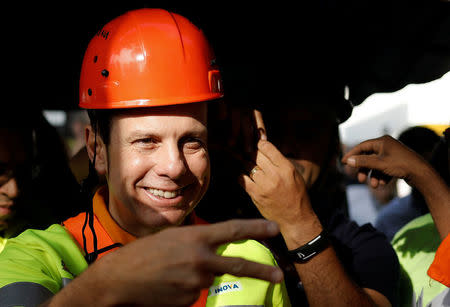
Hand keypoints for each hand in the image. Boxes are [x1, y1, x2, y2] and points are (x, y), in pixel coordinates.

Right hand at [69, 219, 282, 306]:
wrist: (120, 279)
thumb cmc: (144, 252)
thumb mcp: (173, 237)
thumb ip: (197, 241)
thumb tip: (213, 247)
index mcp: (196, 238)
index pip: (233, 230)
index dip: (256, 228)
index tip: (274, 229)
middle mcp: (200, 260)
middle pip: (237, 265)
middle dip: (261, 271)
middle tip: (278, 275)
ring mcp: (195, 282)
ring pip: (210, 279)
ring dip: (201, 275)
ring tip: (175, 271)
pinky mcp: (189, 300)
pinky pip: (196, 293)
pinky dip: (189, 287)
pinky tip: (170, 283)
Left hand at [238, 139, 316, 231]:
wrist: (295, 218)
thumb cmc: (297, 195)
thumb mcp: (295, 175)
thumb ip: (281, 162)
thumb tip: (266, 150)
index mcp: (286, 168)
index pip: (268, 148)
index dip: (260, 144)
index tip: (258, 145)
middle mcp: (275, 175)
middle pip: (256, 155)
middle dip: (252, 153)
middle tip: (249, 153)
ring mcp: (264, 185)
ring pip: (248, 166)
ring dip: (246, 164)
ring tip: (247, 164)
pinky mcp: (256, 195)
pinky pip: (243, 179)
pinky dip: (242, 176)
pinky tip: (245, 176)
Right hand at [341, 135, 428, 187]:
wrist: (421, 173)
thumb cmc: (401, 165)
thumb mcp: (379, 163)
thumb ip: (362, 161)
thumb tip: (348, 160)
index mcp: (382, 141)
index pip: (362, 146)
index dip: (352, 154)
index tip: (343, 162)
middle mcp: (386, 146)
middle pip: (368, 157)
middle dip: (364, 169)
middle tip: (360, 179)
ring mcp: (392, 154)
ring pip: (376, 165)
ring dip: (373, 175)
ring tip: (374, 185)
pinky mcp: (396, 163)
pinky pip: (384, 169)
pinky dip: (381, 176)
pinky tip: (382, 184)